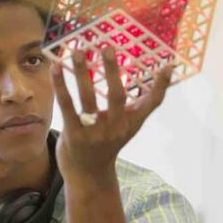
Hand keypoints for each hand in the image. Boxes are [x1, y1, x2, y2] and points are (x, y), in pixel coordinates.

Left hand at [50, 48, 172, 181]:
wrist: (88, 175)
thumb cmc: (108, 143)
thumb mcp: (127, 126)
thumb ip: (139, 105)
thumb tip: (160, 77)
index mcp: (130, 124)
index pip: (151, 104)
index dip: (161, 86)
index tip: (167, 65)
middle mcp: (115, 128)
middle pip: (117, 96)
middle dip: (112, 71)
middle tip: (108, 47)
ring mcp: (94, 133)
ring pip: (88, 98)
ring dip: (82, 73)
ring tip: (78, 51)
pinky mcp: (73, 135)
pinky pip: (67, 106)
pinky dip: (60, 86)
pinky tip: (55, 68)